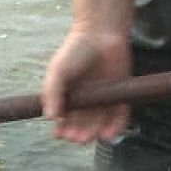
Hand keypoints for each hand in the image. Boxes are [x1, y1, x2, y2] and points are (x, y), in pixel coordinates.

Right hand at [39, 25, 132, 143]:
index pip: (64, 121)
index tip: (60, 133)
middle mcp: (86, 102)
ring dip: (94, 135)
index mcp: (68, 97)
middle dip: (78, 135)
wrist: (101, 33)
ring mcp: (103, 100)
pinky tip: (107, 135)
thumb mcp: (57, 71)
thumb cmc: (75, 51)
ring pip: (99, 125)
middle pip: (82, 126)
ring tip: (89, 137)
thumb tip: (50, 118)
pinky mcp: (120, 96)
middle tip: (76, 137)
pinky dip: (115, 128)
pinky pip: (119, 117)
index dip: (62, 130)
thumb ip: (51, 93)